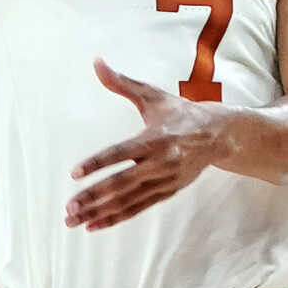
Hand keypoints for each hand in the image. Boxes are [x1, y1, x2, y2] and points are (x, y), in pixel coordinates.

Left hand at [64, 60, 228, 230]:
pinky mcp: (168, 192)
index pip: (121, 153)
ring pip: (128, 200)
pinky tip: (94, 225)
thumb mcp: (153, 95)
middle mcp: (160, 163)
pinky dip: (116, 218)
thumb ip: (122, 83)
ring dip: (100, 212)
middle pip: (122, 183)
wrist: (218, 135)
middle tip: (68, 207)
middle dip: (94, 196)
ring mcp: (165, 181)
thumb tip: (97, 62)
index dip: (97, 163)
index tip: (74, 173)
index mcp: (155, 138)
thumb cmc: (180, 112)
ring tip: (73, 220)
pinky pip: (138, 208)